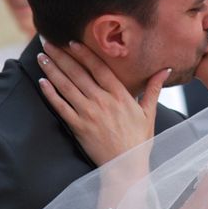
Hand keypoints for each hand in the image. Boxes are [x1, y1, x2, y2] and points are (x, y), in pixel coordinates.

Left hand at [38, 41, 170, 166]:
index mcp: (120, 95)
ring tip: (42, 56)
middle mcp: (102, 101)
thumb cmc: (139, 140)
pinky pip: (61, 107)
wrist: (126, 167)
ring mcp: (88, 114)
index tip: (71, 41)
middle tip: (48, 41)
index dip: (85, 54)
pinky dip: (50, 94)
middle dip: (61, 56)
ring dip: (52, 70)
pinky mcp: (78, 127)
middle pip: (78, 74)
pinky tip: (42, 82)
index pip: (99, 68)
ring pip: (67, 87)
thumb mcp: (149, 112)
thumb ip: (153, 88)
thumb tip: (165, 69)